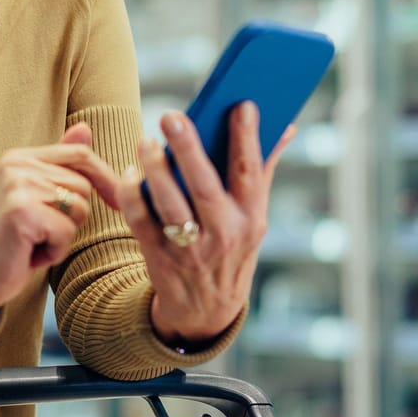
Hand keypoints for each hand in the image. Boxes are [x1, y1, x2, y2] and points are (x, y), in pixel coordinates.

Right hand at [0, 123, 122, 323]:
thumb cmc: (12, 241)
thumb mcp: (38, 197)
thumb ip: (60, 164)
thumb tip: (85, 128)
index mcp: (20, 157)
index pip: (80, 154)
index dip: (106, 178)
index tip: (116, 203)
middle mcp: (16, 165)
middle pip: (83, 186)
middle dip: (73, 217)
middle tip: (40, 232)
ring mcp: (17, 186)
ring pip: (79, 209)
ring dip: (63, 235)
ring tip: (33, 242)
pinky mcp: (21, 212)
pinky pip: (67, 231)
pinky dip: (55, 250)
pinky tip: (29, 254)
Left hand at [124, 102, 295, 346]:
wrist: (208, 311)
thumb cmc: (232, 247)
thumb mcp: (255, 216)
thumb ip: (264, 168)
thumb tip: (286, 125)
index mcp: (252, 218)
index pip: (250, 173)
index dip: (247, 138)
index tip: (242, 105)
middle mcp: (225, 234)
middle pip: (204, 186)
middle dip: (188, 149)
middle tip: (171, 116)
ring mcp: (191, 250)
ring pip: (170, 204)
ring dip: (155, 170)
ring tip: (146, 142)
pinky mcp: (160, 259)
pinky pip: (141, 222)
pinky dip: (133, 195)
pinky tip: (131, 173)